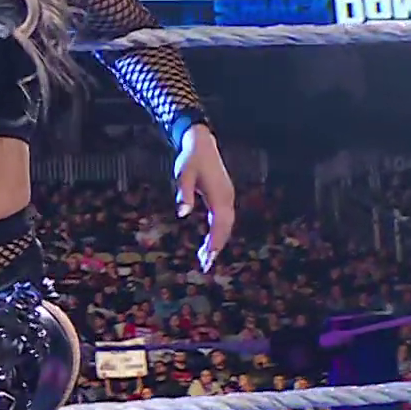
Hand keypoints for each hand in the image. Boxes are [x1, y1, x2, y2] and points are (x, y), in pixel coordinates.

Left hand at [172, 125, 233, 272]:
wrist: (201, 143)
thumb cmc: (190, 159)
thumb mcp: (183, 174)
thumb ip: (183, 193)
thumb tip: (182, 213)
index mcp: (219, 196)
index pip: (219, 225)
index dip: (214, 242)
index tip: (207, 257)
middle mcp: (227, 199)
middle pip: (225, 229)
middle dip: (216, 247)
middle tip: (205, 265)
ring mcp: (228, 198)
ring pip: (226, 225)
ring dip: (218, 242)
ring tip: (206, 259)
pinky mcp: (224, 197)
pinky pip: (224, 220)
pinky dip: (218, 233)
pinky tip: (210, 241)